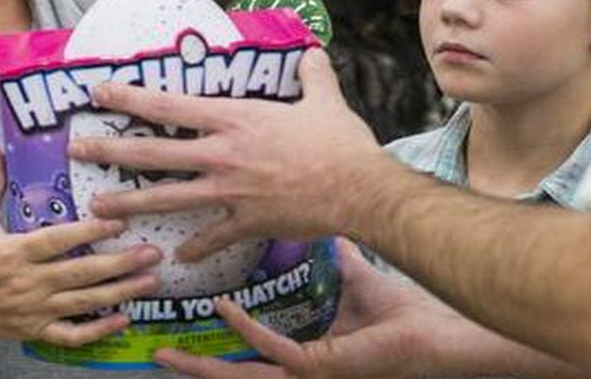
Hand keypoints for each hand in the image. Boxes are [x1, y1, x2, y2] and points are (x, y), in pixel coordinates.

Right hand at [0, 143, 162, 347]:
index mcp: (13, 252)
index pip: (58, 241)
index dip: (90, 231)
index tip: (120, 222)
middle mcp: (27, 283)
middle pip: (80, 273)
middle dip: (120, 263)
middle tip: (153, 252)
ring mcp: (32, 310)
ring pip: (83, 304)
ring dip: (120, 292)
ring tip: (150, 280)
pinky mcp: (33, 330)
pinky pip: (70, 335)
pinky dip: (98, 331)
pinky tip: (123, 318)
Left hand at [70, 48, 400, 261]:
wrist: (357, 188)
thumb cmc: (340, 142)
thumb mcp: (325, 99)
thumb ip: (313, 74)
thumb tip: (313, 52)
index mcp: (235, 119)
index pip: (170, 105)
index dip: (130, 97)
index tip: (99, 93)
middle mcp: (222, 154)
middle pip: (154, 152)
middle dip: (110, 151)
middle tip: (77, 150)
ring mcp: (230, 191)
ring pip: (168, 197)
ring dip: (130, 202)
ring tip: (98, 208)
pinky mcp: (246, 222)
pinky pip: (212, 237)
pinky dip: (195, 247)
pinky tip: (179, 255)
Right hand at [151, 240, 473, 378]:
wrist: (435, 335)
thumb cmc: (400, 316)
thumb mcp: (352, 284)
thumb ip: (334, 260)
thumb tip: (322, 227)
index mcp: (303, 357)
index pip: (250, 358)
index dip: (218, 349)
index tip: (188, 330)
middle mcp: (298, 372)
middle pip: (234, 374)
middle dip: (193, 368)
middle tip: (156, 352)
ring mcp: (305, 376)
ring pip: (240, 376)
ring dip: (202, 368)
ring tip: (167, 352)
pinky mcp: (317, 368)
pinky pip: (272, 351)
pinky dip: (246, 332)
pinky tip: (225, 310)